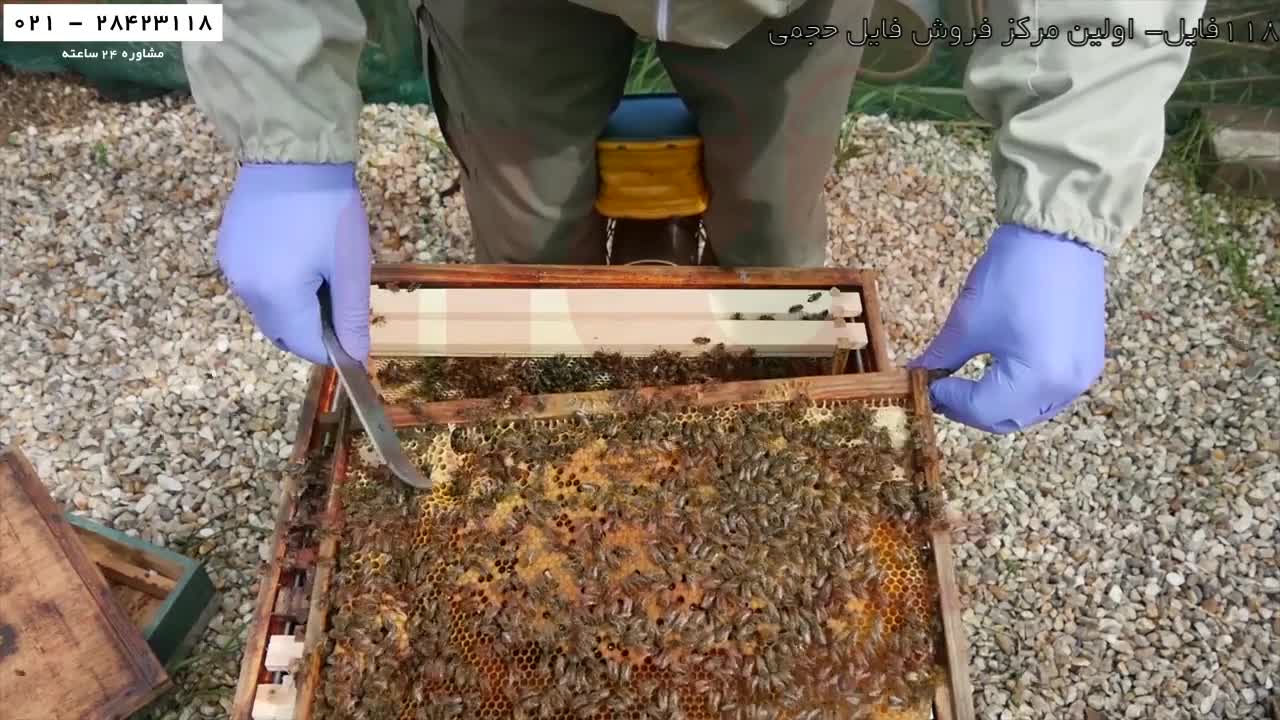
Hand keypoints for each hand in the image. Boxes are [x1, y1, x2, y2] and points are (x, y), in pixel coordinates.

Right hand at [216, 163, 370, 365]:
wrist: (292, 154)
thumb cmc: (329, 210)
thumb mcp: (349, 267)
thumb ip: (351, 318)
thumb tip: (356, 357)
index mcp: (275, 295)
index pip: (304, 346)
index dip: (332, 350)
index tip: (354, 338)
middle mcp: (245, 288)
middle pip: (281, 332)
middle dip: (312, 330)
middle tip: (340, 303)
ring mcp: (232, 268)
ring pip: (267, 309)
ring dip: (295, 308)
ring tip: (321, 275)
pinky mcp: (228, 249)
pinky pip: (255, 285)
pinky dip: (277, 287)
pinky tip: (298, 259)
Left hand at [908, 224, 1105, 433]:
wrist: (1059, 234)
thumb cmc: (1012, 275)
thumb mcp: (967, 322)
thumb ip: (941, 358)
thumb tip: (917, 375)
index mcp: (1038, 379)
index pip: (983, 410)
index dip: (950, 402)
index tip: (927, 385)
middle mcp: (1068, 386)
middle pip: (1009, 419)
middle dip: (972, 409)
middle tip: (943, 389)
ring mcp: (1084, 375)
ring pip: (1030, 410)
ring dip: (997, 404)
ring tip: (967, 384)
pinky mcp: (1089, 361)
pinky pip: (1050, 393)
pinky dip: (1021, 392)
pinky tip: (1000, 375)